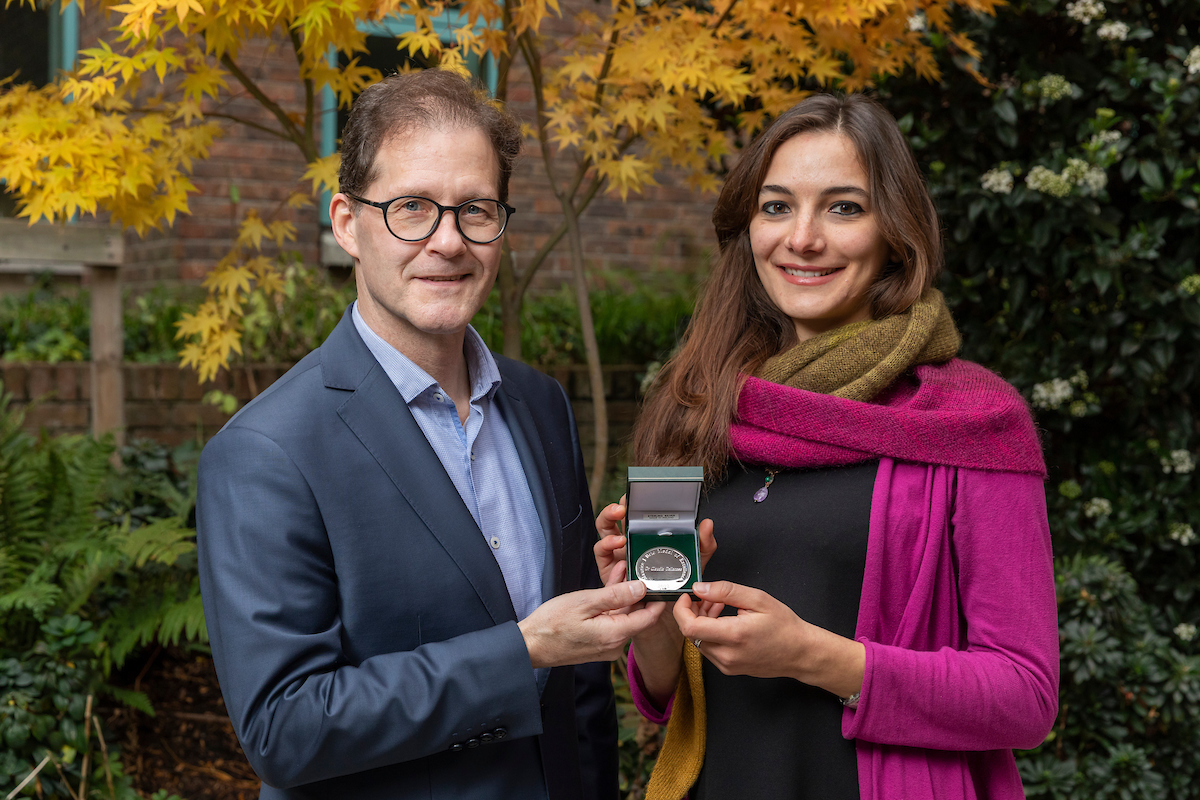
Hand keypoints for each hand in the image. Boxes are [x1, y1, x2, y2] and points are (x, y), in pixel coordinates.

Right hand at [519, 581, 665, 668]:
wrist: (530, 646)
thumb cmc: (551, 624)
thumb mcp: (584, 602)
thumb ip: (615, 595)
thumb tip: (642, 588)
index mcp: (615, 635)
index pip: (649, 617)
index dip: (657, 598)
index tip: (661, 580)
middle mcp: (614, 646)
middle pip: (636, 616)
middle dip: (635, 591)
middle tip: (631, 567)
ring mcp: (606, 648)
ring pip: (623, 618)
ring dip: (621, 597)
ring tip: (617, 572)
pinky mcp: (598, 647)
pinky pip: (612, 624)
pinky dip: (611, 608)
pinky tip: (604, 591)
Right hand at [594, 505, 717, 588]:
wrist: (668, 611)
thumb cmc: (679, 583)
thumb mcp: (695, 560)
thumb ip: (704, 543)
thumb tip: (707, 523)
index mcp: (644, 536)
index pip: (633, 514)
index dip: (630, 503)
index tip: (634, 495)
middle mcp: (628, 543)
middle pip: (612, 520)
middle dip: (612, 510)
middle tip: (622, 507)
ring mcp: (617, 556)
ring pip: (603, 533)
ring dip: (607, 525)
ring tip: (620, 530)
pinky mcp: (610, 571)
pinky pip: (602, 556)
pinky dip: (607, 547)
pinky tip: (618, 547)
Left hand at [674, 581, 864, 697]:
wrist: (800, 653)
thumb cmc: (783, 625)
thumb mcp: (757, 599)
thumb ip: (725, 591)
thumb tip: (699, 588)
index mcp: (734, 635)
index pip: (690, 627)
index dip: (681, 610)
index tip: (687, 596)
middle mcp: (727, 655)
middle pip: (691, 634)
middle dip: (693, 612)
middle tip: (709, 598)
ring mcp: (727, 665)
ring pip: (698, 641)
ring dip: (701, 622)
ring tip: (719, 607)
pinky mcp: (728, 669)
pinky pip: (709, 649)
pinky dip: (710, 634)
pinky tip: (724, 622)